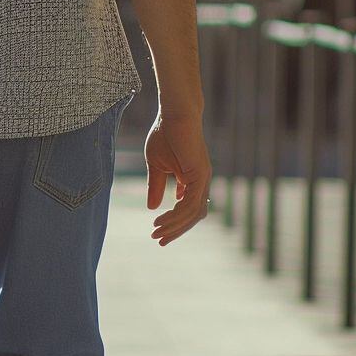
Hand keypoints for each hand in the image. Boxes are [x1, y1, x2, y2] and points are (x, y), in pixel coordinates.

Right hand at [145, 108, 210, 245]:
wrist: (174, 114)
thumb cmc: (165, 134)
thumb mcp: (156, 165)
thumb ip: (156, 186)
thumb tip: (151, 207)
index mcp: (192, 180)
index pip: (189, 210)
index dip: (175, 224)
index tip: (157, 232)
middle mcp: (201, 182)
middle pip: (194, 216)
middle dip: (176, 230)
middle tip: (158, 240)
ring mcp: (203, 179)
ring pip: (193, 213)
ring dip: (175, 225)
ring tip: (157, 231)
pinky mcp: (200, 175)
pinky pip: (191, 203)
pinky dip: (177, 214)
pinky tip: (161, 218)